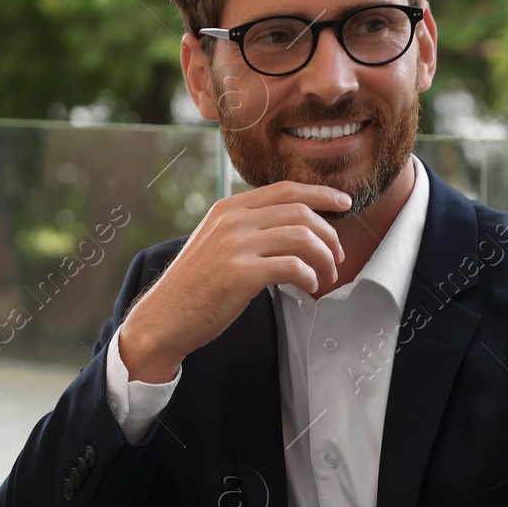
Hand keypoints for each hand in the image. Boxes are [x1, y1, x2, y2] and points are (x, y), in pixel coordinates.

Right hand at [117, 183, 349, 382]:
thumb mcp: (215, 242)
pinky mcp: (240, 274)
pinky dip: (310, 277)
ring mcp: (235, 246)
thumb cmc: (193, 286)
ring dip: (324, 257)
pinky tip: (310, 287)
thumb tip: (292, 226)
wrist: (164, 317)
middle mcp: (232, 221)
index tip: (343, 203)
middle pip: (300, 212)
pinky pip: (293, 267)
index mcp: (228, 209)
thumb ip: (246, 228)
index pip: (285, 189)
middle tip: (337, 255)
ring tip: (327, 275)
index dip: (321, 194)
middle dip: (329, 233)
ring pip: (302, 237)